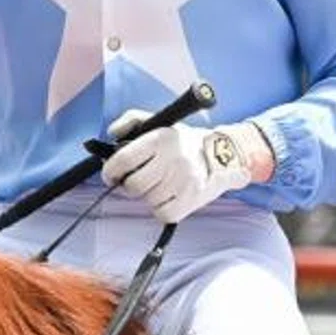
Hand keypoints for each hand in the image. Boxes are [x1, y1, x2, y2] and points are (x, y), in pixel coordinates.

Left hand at [102, 119, 254, 222]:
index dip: (110, 171)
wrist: (225, 155)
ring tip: (160, 184)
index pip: (124, 159)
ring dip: (148, 195)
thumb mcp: (159, 122)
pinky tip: (168, 196)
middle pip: (133, 185)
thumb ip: (131, 120)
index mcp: (161, 138)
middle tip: (137, 180)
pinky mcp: (191, 199)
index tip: (110, 175)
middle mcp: (172, 159)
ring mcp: (183, 181)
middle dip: (130, 185)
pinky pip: (161, 213)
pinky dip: (161, 208)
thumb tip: (112, 133)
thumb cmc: (185, 142)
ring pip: (146, 200)